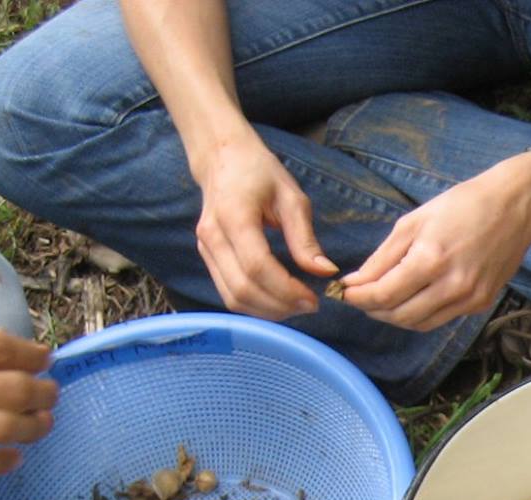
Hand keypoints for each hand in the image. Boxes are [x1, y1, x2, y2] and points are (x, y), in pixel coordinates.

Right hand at [192, 133, 335, 318]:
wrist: (221, 158)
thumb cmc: (259, 172)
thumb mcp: (291, 197)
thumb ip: (305, 238)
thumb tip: (325, 272)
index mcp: (234, 216)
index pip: (257, 267)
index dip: (286, 290)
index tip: (313, 299)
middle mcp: (213, 236)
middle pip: (243, 289)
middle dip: (280, 306)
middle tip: (310, 306)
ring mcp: (205, 249)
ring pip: (233, 298)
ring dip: (267, 311)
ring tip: (296, 306)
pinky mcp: (207, 258)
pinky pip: (228, 293)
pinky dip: (255, 305)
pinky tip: (278, 300)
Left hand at [337, 156, 530, 330]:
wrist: (515, 207)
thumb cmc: (463, 205)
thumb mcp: (415, 221)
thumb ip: (383, 256)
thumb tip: (357, 281)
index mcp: (430, 260)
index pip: (383, 295)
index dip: (359, 298)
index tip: (344, 292)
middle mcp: (451, 286)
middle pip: (399, 316)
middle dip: (374, 310)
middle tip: (362, 298)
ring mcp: (469, 299)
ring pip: (420, 324)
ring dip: (396, 317)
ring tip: (384, 301)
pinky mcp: (480, 304)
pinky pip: (441, 319)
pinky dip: (420, 314)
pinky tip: (413, 298)